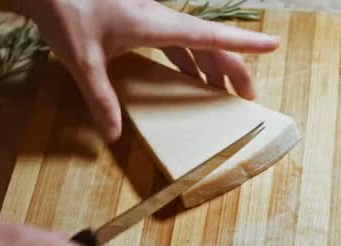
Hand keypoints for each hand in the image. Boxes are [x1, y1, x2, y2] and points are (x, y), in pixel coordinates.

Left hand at [16, 0, 279, 142]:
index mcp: (156, 25)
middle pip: (208, 42)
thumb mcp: (84, 61)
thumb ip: (101, 99)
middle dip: (232, 66)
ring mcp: (150, 17)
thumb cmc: (66, 14)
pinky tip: (187, 76)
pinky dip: (188, 60)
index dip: (243, 44)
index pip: (210, 35)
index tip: (274, 44)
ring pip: (193, 41)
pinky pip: (175, 41)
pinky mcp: (139, 20)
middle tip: (247, 96)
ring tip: (223, 91)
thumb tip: (113, 136)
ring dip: (211, 65)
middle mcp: (160, 18)